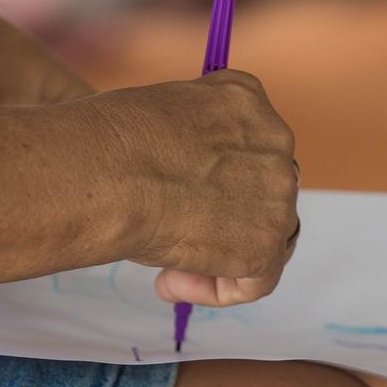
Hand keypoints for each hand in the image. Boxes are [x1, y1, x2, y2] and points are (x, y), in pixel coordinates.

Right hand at [91, 70, 299, 306]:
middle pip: (264, 191)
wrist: (109, 172)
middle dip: (224, 216)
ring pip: (262, 236)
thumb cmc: (110, 141)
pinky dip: (214, 289)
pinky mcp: (264, 245)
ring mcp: (276, 195)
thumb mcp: (159, 114)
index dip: (220, 177)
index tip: (182, 192)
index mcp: (245, 98)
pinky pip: (255, 280)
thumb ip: (189, 139)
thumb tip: (183, 177)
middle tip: (175, 233)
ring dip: (217, 256)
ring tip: (164, 266)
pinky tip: (169, 282)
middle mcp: (275, 142)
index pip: (250, 144)